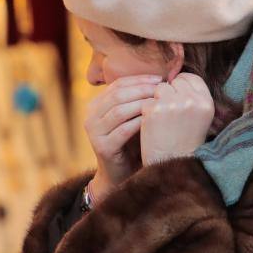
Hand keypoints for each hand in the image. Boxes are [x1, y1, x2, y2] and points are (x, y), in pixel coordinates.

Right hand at [85, 75, 160, 200]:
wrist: (121, 175)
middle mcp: (90, 116)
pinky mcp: (102, 147)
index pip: (117, 84)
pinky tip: (154, 120)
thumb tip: (161, 79)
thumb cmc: (131, 143)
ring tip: (160, 101)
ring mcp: (94, 132)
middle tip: (162, 88)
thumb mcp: (132, 117)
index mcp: (96, 105)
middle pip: (118, 95)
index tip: (159, 78)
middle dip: (142, 89)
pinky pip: (123, 130)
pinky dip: (139, 123)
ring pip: (119, 111)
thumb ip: (137, 99)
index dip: (138, 79)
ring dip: (141, 104)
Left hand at [140, 73, 214, 165]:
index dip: (182, 86)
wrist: (172, 164)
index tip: (178, 97)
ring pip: (159, 89)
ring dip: (157, 100)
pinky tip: (153, 126)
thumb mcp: (200, 116)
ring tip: (163, 120)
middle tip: (171, 114)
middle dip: (170, 93)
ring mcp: (172, 104)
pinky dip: (147, 112)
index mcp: (206, 102)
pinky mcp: (154, 109)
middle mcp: (191, 100)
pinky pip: (147, 101)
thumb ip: (192, 96)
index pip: (191, 77)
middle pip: (174, 82)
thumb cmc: (186, 141)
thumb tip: (176, 76)